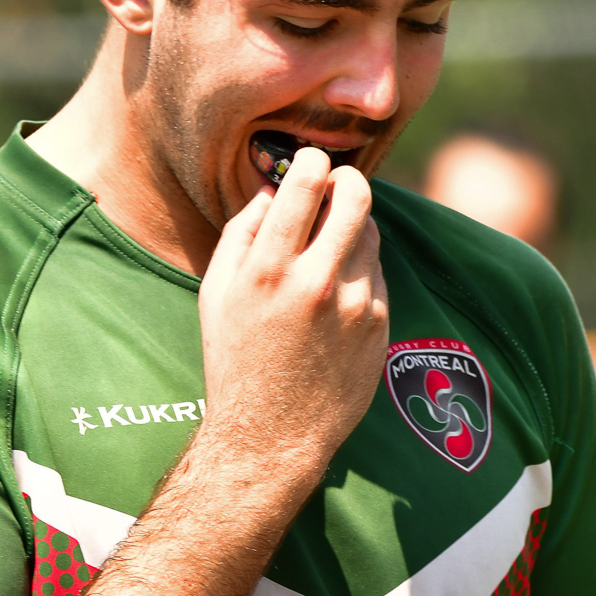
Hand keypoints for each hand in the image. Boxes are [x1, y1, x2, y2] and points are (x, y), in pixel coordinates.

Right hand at [197, 149, 387, 484]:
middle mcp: (316, 281)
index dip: (311, 161)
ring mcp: (354, 304)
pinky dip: (359, 272)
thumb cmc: (235, 360)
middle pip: (356, 194)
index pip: (306, 180)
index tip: (309, 164)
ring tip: (327, 250)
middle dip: (346, 180)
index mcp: (267, 268)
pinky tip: (333, 298)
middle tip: (335, 187)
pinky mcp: (379, 324)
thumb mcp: (216, 293)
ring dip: (353, 228)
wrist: (272, 435)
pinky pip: (376, 275)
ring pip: (371, 233)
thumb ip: (242, 232)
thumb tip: (275, 187)